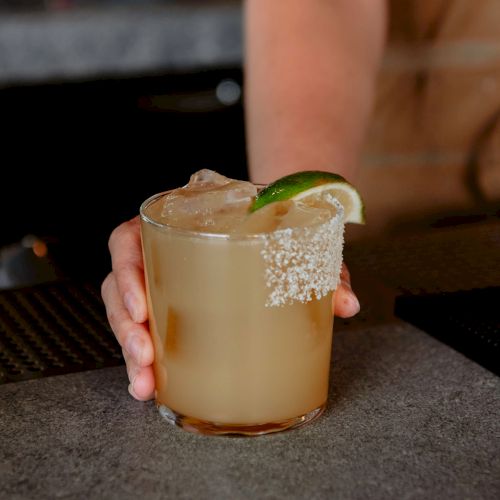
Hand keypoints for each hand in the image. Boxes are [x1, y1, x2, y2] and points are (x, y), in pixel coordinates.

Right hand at [101, 216, 359, 400]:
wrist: (276, 224)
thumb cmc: (275, 230)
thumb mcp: (295, 243)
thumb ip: (321, 268)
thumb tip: (346, 304)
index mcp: (180, 224)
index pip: (130, 237)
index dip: (126, 270)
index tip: (143, 305)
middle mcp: (163, 250)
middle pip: (120, 282)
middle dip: (125, 324)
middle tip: (145, 356)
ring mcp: (164, 279)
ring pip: (125, 310)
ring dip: (130, 348)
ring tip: (144, 382)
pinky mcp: (170, 305)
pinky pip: (144, 328)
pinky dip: (145, 357)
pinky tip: (154, 383)